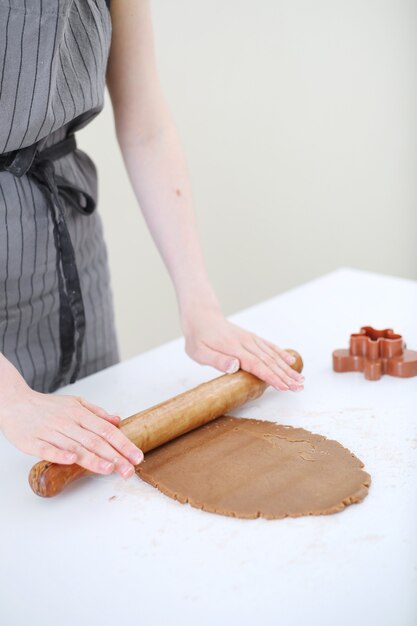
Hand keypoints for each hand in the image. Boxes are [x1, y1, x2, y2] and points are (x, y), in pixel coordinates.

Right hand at [0, 357, 142, 477]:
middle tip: (129, 470)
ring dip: (94, 459)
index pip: (106, 430)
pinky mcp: (33, 441)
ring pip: (75, 446)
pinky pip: (48, 449)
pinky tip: (72, 460)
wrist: (14, 402)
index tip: (136, 456)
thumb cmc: (46, 406)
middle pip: (95, 441)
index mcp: (79, 413)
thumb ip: (97, 413)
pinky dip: (60, 454)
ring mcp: (50, 432)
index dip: (123, 444)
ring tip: (110, 469)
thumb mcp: (75, 403)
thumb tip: (117, 420)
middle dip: (115, 456)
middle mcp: (68, 422)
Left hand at [180, 306, 304, 390]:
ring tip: (300, 379)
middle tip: (299, 388)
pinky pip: (269, 347)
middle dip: (285, 376)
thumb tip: (235, 366)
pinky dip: (281, 354)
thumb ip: (217, 360)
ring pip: (272, 355)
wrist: (201, 316)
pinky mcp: (252, 338)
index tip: (284, 387)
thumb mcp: (199, 352)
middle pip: (269, 362)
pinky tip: (291, 362)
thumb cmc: (198, 337)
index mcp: (234, 349)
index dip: (271, 377)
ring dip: (287, 368)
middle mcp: (246, 343)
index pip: (256, 365)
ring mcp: (250, 340)